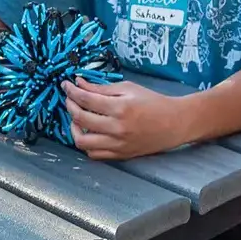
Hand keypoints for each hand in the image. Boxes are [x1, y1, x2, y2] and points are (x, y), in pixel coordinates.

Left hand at [60, 79, 181, 159]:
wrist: (174, 123)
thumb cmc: (153, 103)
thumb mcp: (128, 89)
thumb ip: (101, 88)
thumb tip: (80, 84)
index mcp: (120, 108)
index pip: (85, 99)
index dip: (71, 91)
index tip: (66, 86)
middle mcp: (117, 128)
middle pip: (80, 119)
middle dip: (70, 106)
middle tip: (71, 99)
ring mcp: (118, 144)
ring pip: (82, 142)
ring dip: (74, 129)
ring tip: (78, 119)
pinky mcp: (120, 155)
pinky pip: (94, 154)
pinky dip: (87, 144)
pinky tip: (89, 133)